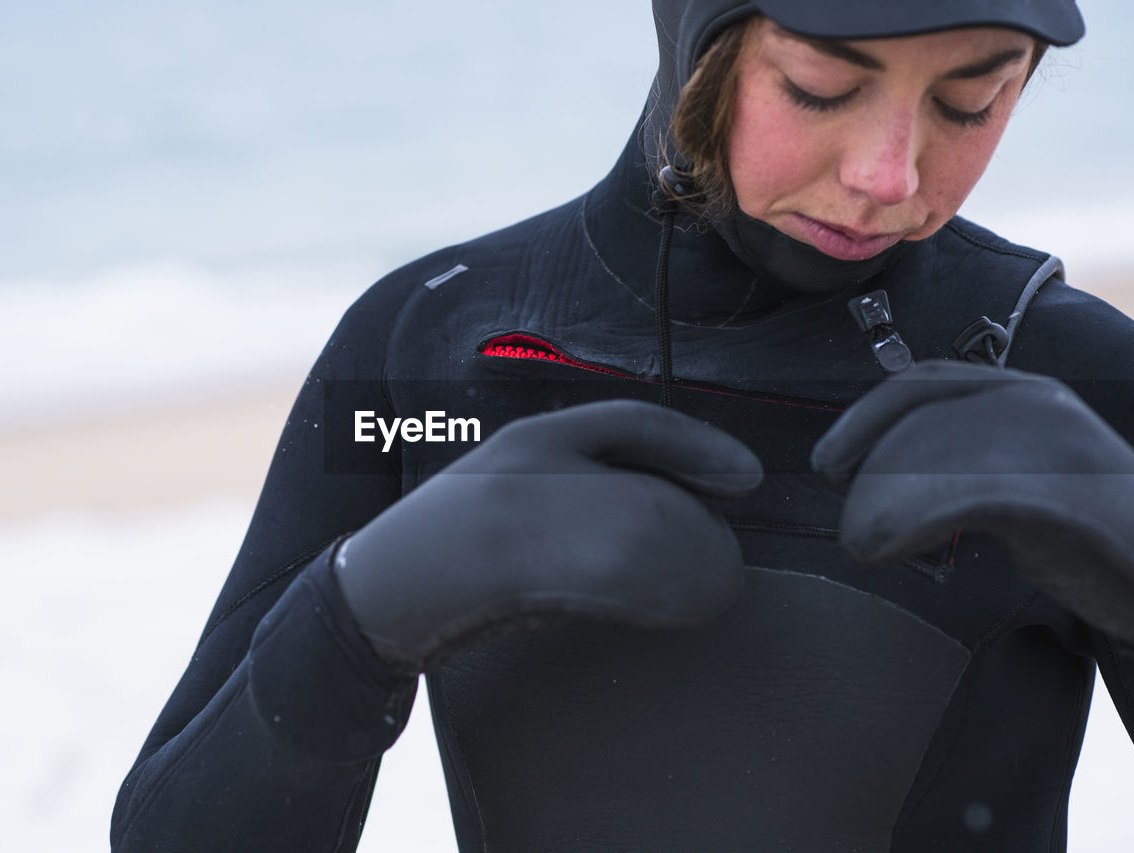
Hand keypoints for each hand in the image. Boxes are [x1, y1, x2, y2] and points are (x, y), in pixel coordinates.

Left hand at [335, 399, 761, 667]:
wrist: (384, 604)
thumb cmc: (461, 552)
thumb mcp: (565, 535)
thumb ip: (649, 542)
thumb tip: (718, 565)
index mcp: (544, 440)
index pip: (638, 427)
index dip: (700, 449)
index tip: (749, 480)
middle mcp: (538, 472)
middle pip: (636, 475)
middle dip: (689, 501)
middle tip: (731, 544)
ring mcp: (530, 520)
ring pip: (620, 519)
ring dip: (667, 542)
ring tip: (703, 577)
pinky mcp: (521, 573)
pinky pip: (594, 564)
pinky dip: (631, 579)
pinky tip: (650, 603)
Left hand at [812, 360, 1133, 647]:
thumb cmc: (1086, 538)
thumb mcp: (1016, 481)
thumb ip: (963, 463)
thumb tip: (877, 480)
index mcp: (1021, 393)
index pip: (922, 384)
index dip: (863, 419)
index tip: (830, 462)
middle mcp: (1037, 402)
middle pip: (922, 414)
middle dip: (870, 461)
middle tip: (846, 512)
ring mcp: (1055, 441)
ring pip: (938, 450)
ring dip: (885, 498)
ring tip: (865, 541)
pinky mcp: (1066, 490)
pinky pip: (967, 491)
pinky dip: (910, 516)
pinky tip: (888, 545)